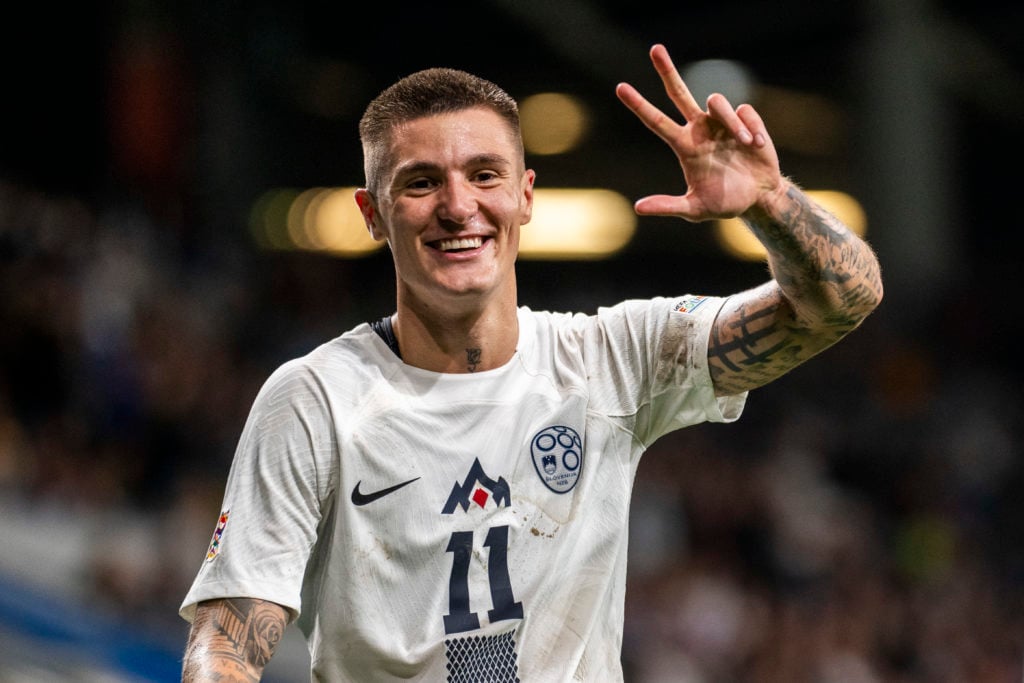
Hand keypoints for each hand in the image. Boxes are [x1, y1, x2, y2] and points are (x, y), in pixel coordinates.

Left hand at [616, 44, 783, 221]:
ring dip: (732, 122)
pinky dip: (752, 128)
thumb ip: (668, 206)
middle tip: (654, 48)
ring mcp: (722, 122)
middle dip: (666, 70)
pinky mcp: (745, 119)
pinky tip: (756, 146)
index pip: (656, 122)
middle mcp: (700, 129)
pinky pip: (745, 111)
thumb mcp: (694, 209)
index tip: (620, 88)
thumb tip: (638, 207)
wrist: (759, 197)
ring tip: (745, 144)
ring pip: (717, 102)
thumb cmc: (724, 202)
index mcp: (685, 146)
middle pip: (678, 93)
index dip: (639, 105)